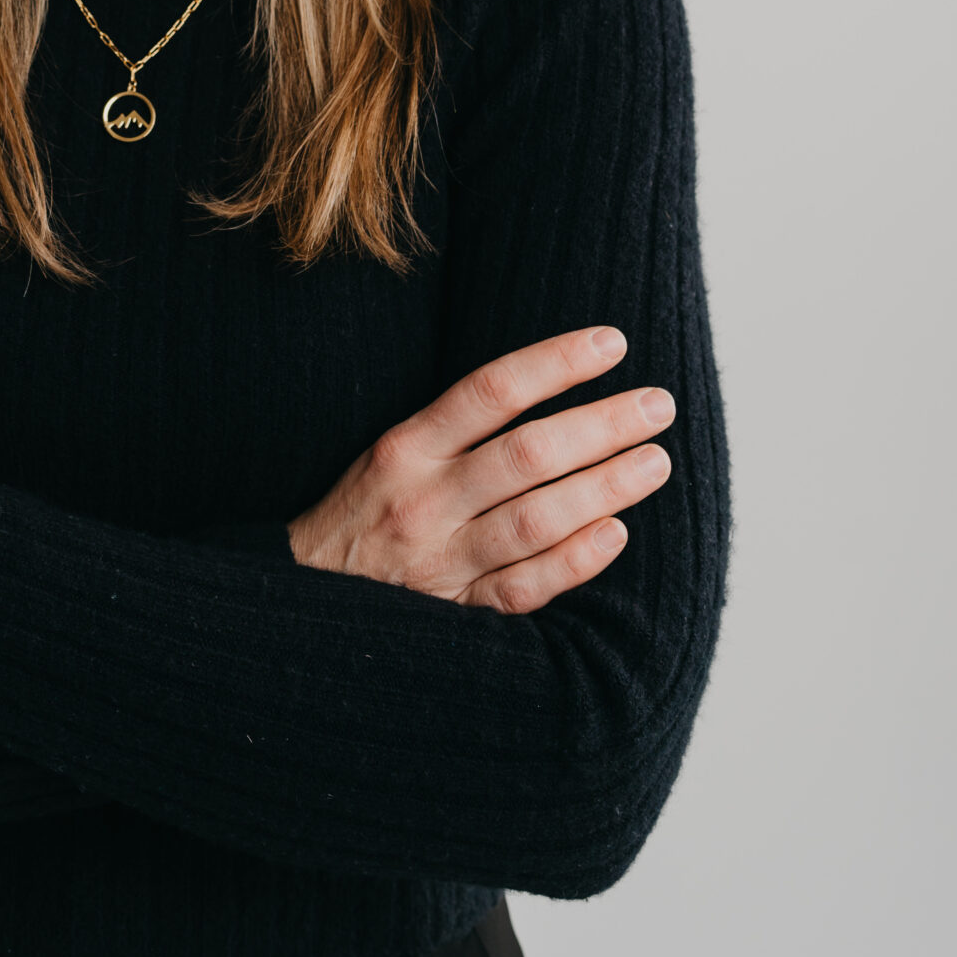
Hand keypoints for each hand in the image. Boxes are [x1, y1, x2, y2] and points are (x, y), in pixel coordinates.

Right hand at [287, 327, 673, 613]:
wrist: (298, 605)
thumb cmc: (361, 516)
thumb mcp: (389, 455)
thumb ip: (455, 430)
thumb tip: (547, 391)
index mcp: (405, 448)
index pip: (491, 391)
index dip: (556, 363)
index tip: (613, 342)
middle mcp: (423, 500)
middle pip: (527, 454)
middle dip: (601, 425)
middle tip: (659, 406)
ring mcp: (439, 560)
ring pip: (535, 519)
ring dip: (603, 488)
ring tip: (654, 462)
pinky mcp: (454, 614)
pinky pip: (523, 588)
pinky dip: (571, 562)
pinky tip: (615, 536)